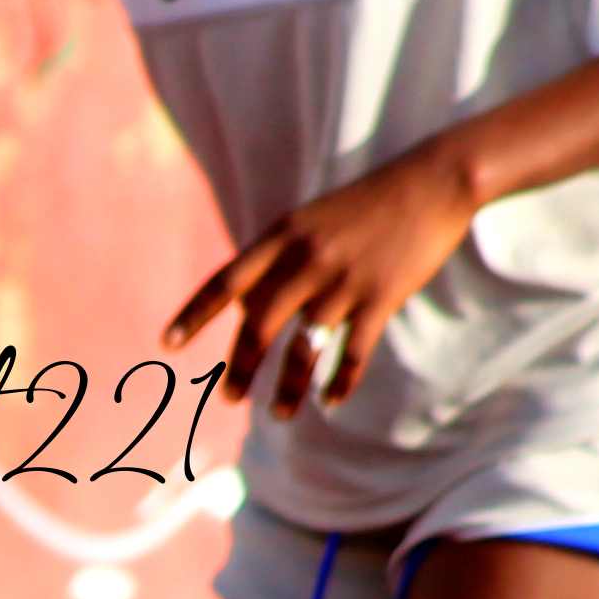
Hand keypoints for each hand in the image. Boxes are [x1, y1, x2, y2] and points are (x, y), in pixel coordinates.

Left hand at [163, 148, 484, 407]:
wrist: (431, 182)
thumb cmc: (369, 203)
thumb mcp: (313, 219)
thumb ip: (279, 257)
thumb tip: (247, 308)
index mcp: (284, 235)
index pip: (227, 281)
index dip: (195, 314)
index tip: (167, 344)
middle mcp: (306, 258)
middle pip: (259, 324)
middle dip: (241, 367)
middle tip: (228, 399)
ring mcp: (343, 279)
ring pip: (303, 348)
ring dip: (287, 388)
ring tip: (277, 416)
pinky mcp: (380, 296)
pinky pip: (353, 352)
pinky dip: (340, 382)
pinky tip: (330, 403)